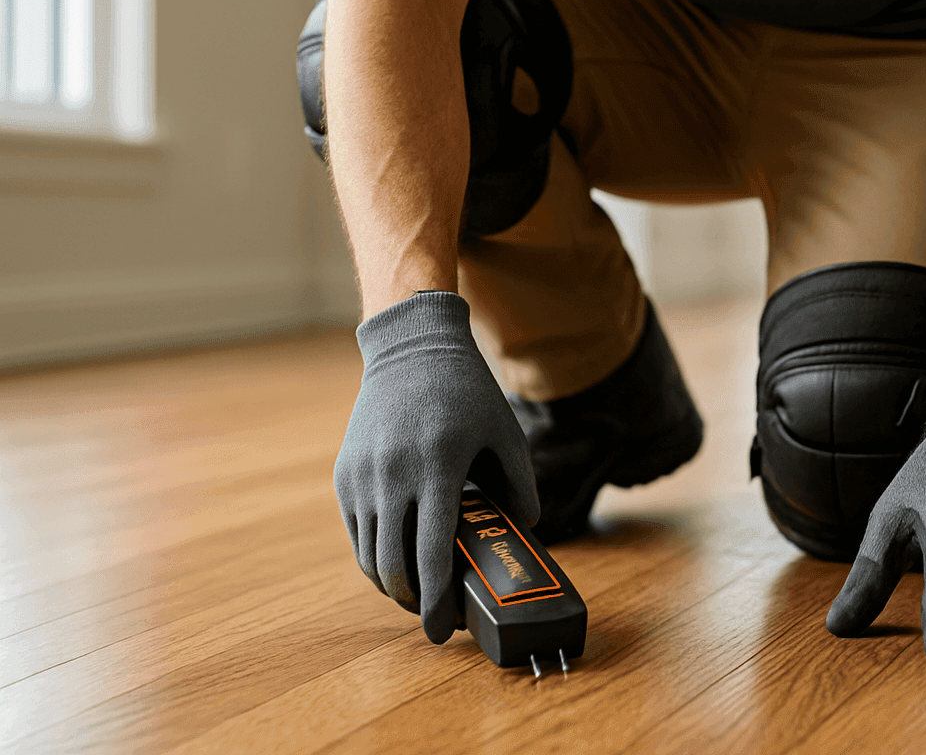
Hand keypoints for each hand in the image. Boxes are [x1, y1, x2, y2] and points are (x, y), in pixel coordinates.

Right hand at [335, 290, 537, 642]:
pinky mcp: (345, 474)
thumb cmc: (467, 393)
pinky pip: (357, 532)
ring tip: (418, 596)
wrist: (411, 349)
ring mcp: (363, 475)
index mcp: (438, 467)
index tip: (442, 631)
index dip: (436, 600)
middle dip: (413, 603)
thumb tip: (527, 528)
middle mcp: (393, 475)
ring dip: (391, 585)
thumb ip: (520, 484)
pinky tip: (396, 565)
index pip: (431, 553)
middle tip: (434, 620)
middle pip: (394, 564)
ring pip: (370, 554)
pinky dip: (373, 557)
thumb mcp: (505, 433)